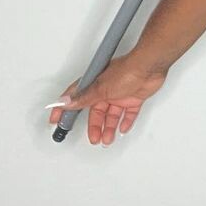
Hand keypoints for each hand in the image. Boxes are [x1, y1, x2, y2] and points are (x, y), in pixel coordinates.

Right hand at [47, 51, 168, 145]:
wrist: (149, 67)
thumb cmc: (126, 70)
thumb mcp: (101, 88)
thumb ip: (84, 97)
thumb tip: (66, 102)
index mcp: (94, 84)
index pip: (75, 98)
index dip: (65, 109)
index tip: (56, 119)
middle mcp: (105, 89)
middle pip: (96, 111)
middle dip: (94, 126)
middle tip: (92, 138)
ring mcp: (120, 94)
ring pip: (112, 115)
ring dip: (109, 127)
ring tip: (106, 139)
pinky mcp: (134, 97)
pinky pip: (128, 113)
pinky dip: (125, 121)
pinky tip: (122, 129)